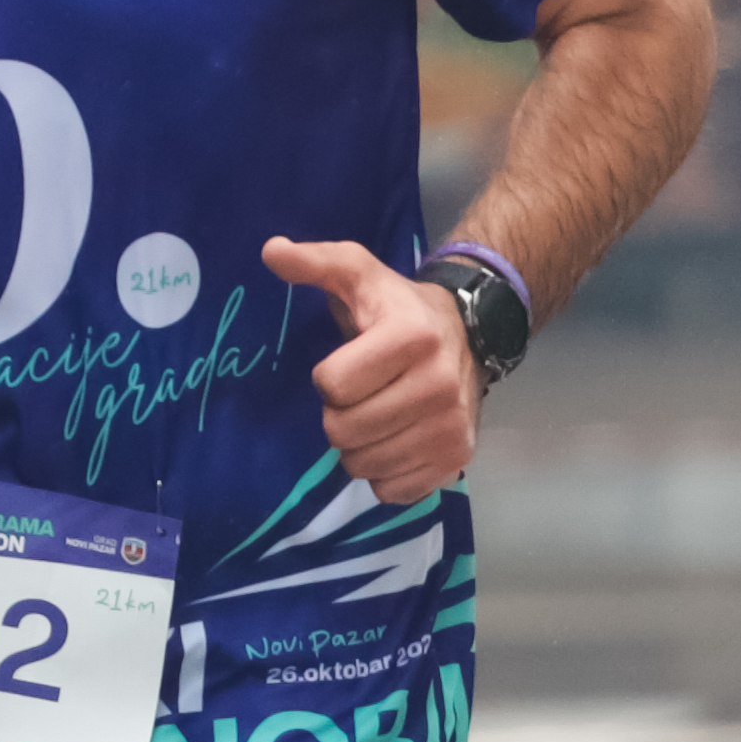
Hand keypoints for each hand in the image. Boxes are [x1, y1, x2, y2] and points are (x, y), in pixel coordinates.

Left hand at [261, 238, 479, 505]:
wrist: (469, 334)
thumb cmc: (398, 307)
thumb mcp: (358, 273)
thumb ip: (314, 263)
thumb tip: (271, 251)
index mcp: (411, 337)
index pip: (334, 385)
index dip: (328, 377)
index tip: (344, 365)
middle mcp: (439, 385)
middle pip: (345, 431)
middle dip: (338, 416)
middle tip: (355, 396)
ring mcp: (451, 428)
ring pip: (365, 465)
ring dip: (357, 447)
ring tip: (374, 417)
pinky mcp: (456, 460)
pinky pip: (393, 490)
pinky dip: (383, 473)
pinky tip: (392, 441)